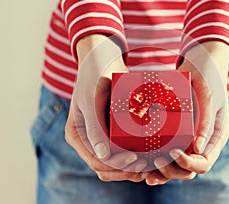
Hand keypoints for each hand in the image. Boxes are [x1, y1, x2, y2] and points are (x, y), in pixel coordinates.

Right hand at [65, 35, 146, 181]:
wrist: (103, 60)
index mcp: (77, 135)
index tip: (136, 159)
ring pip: (116, 162)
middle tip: (147, 166)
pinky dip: (135, 155)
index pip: (96, 161)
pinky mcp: (113, 130)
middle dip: (126, 170)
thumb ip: (94, 128)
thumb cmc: (94, 76)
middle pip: (106, 166)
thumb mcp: (91, 100)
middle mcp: (88, 139)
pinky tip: (149, 154)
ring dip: (132, 167)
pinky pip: (123, 149)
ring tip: (150, 164)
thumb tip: (103, 157)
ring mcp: (101, 136)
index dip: (117, 165)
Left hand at [145, 41, 228, 184]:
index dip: (188, 164)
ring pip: (176, 165)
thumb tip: (198, 150)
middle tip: (154, 161)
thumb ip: (206, 123)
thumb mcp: (209, 98)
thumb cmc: (208, 77)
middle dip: (171, 171)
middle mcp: (202, 142)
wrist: (200, 62)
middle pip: (188, 170)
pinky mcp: (177, 132)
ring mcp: (189, 138)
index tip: (173, 153)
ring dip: (161, 171)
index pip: (203, 163)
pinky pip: (167, 152)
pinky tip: (143, 161)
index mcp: (215, 137)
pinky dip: (156, 159)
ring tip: (144, 170)